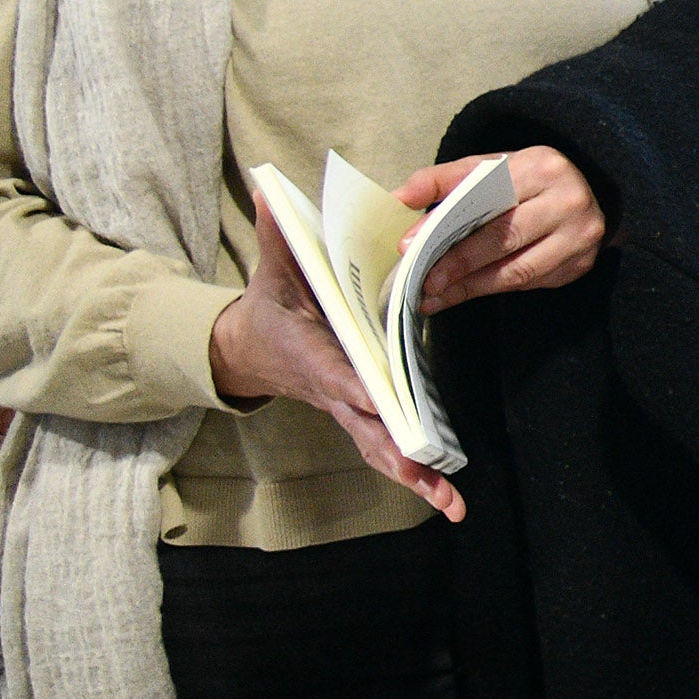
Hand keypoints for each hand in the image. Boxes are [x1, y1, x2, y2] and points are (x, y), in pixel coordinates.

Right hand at [208, 187, 463, 520]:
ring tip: (450, 505)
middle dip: (399, 453)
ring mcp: (350, 411)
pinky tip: (446, 498)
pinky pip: (389, 449)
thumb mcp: (274, 270)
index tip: (377, 402)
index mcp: (316, 356)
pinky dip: (414, 474)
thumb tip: (271, 193)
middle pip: (369, 427)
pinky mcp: (363, 418)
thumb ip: (281, 236)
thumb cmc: (270, 305)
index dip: (359, 388)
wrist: (248, 348)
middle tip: (431, 480)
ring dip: (415, 478)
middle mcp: (336, 391)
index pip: (340, 374)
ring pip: (383, 448)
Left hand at [401, 148, 603, 308]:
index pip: (486, 199)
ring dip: (473, 286)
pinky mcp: (581, 264)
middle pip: (504, 237)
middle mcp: (568, 200)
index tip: (410, 246)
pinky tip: (467, 292)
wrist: (584, 192)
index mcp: (541, 167)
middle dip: (458, 263)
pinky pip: (531, 283)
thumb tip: (400, 198)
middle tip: (424, 282)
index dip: (446, 224)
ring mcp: (580, 236)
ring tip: (438, 295)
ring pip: (518, 270)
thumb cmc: (526, 181)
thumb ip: (444, 180)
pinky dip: (494, 289)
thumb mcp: (489, 168)